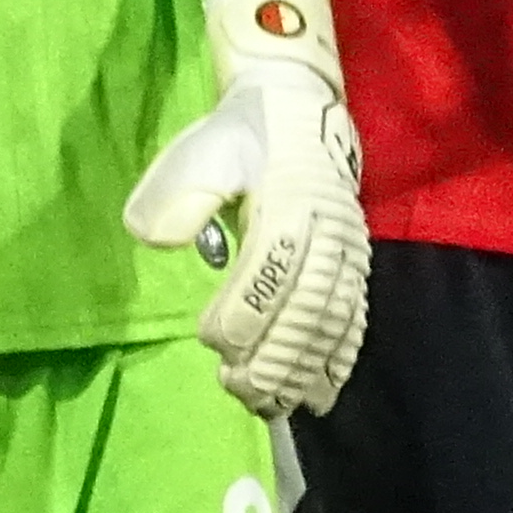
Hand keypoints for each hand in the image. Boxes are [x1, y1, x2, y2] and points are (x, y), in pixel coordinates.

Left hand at [120, 0, 369, 414]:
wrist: (301, 107)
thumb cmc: (242, 134)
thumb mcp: (203, 148)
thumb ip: (181, 193)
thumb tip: (155, 240)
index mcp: (290, 200)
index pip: (270, 270)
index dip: (242, 313)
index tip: (210, 341)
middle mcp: (328, 229)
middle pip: (306, 307)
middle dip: (273, 357)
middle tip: (237, 391)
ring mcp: (348, 250)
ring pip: (332, 321)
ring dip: (303, 370)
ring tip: (271, 405)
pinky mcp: (357, 264)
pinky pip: (354, 320)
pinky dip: (337, 361)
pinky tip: (318, 394)